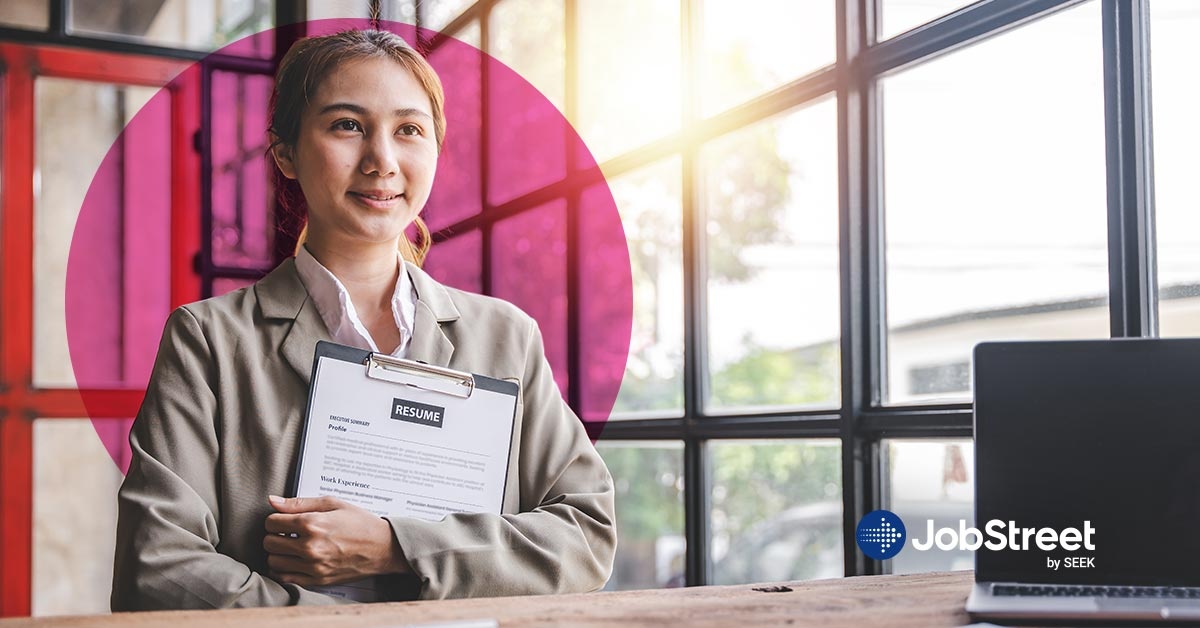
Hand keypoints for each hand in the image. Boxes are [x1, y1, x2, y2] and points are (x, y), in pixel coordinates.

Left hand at [263, 495, 409, 586]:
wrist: (383, 547)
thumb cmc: (360, 522)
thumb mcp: (333, 503)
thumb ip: (300, 502)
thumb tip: (272, 500)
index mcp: (312, 524)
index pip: (271, 522)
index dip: (276, 519)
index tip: (284, 520)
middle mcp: (309, 547)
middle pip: (269, 542)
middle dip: (274, 535)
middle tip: (287, 533)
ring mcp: (313, 566)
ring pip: (274, 562)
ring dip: (278, 553)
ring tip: (292, 546)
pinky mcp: (317, 580)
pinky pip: (285, 578)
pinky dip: (284, 570)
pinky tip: (294, 561)